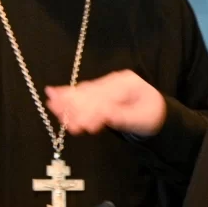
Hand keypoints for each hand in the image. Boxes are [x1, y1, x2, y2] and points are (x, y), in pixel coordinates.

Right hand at [45, 70, 165, 136]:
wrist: (156, 111)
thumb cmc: (151, 116)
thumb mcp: (141, 119)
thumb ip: (122, 117)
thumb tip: (104, 116)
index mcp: (127, 84)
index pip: (105, 99)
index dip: (91, 112)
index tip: (79, 126)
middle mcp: (115, 80)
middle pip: (92, 92)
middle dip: (74, 106)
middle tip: (59, 116)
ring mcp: (108, 83)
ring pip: (85, 91)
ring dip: (68, 100)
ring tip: (51, 105)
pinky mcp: (101, 89)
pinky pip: (84, 92)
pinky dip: (70, 96)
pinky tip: (53, 94)